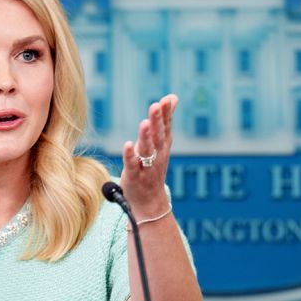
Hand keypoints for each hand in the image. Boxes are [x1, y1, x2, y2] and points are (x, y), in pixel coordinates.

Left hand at [119, 94, 175, 217]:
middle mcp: (157, 155)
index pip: (165, 127)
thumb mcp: (161, 143)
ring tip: (144, 123)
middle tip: (156, 106)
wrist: (150, 202)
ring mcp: (146, 166)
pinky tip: (128, 144)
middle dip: (157, 121)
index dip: (166, 114)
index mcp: (162, 145)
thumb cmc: (153, 167)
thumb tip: (172, 97)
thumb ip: (165, 121)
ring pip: (147, 150)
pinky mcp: (134, 176)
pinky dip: (130, 155)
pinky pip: (132, 165)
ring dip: (146, 137)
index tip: (166, 100)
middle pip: (157, 136)